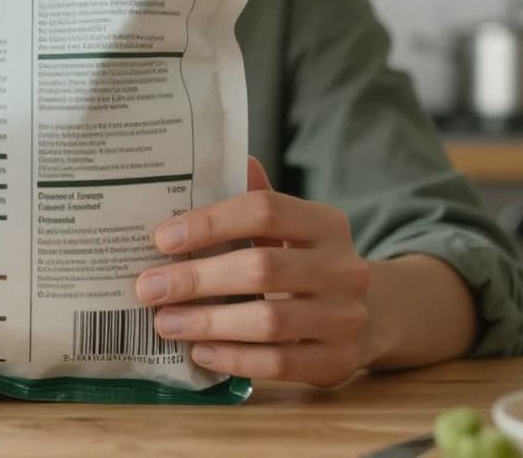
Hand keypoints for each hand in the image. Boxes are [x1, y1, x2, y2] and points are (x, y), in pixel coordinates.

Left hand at [135, 158, 375, 386]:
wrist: (373, 315)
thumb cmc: (308, 263)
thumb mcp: (291, 229)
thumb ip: (255, 200)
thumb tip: (220, 159)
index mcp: (326, 223)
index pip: (265, 210)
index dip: (210, 222)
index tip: (162, 239)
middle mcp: (343, 268)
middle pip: (262, 268)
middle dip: (197, 278)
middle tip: (149, 287)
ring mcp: (345, 318)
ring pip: (268, 321)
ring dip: (208, 323)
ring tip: (165, 323)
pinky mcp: (339, 361)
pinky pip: (279, 364)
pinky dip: (233, 358)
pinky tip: (199, 351)